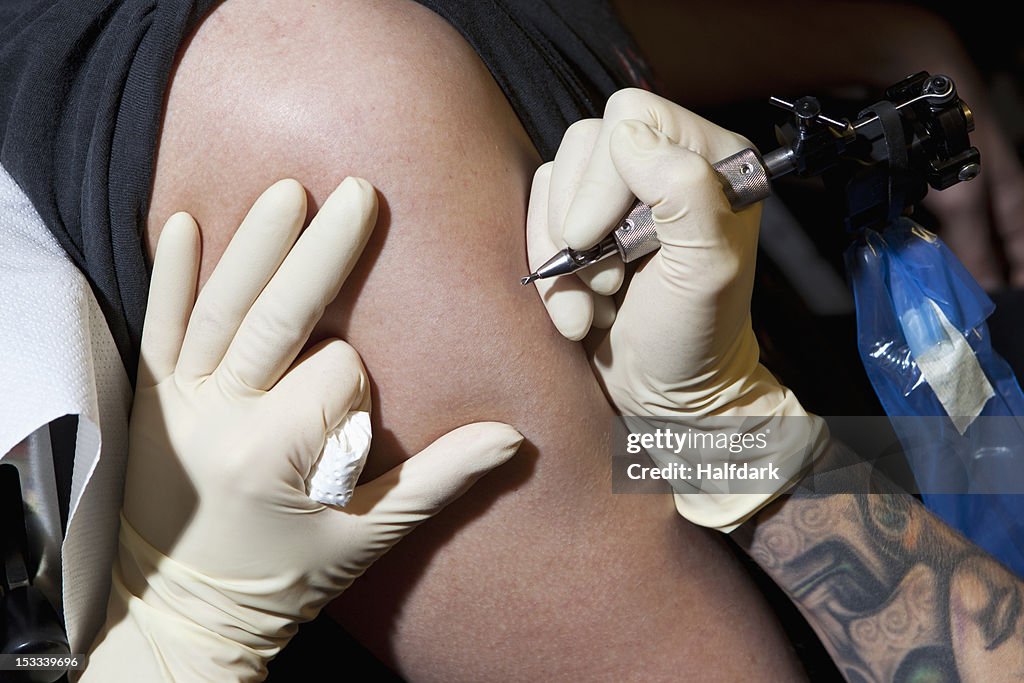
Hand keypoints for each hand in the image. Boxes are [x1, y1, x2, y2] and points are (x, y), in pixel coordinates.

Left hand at [85, 178, 522, 681]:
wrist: (181, 610)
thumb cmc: (281, 578)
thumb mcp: (366, 537)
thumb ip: (438, 481)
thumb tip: (512, 437)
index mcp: (277, 453)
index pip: (338, 373)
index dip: (359, 384)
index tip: (357, 424)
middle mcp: (222, 417)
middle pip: (280, 316)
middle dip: (324, 253)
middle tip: (358, 192)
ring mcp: (181, 401)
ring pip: (221, 308)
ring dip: (256, 245)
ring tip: (290, 191)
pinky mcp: (154, 397)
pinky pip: (157, 326)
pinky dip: (169, 275)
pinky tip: (184, 222)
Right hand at [527, 89, 824, 530]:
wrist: (663, 397)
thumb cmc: (695, 338)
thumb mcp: (706, 270)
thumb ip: (683, 192)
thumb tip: (627, 137)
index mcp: (707, 160)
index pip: (633, 117)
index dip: (609, 176)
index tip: (610, 239)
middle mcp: (660, 167)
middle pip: (585, 143)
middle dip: (583, 221)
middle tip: (608, 281)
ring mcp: (613, 197)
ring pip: (552, 181)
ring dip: (562, 256)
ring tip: (594, 304)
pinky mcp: (576, 226)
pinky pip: (534, 218)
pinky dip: (547, 273)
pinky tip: (577, 313)